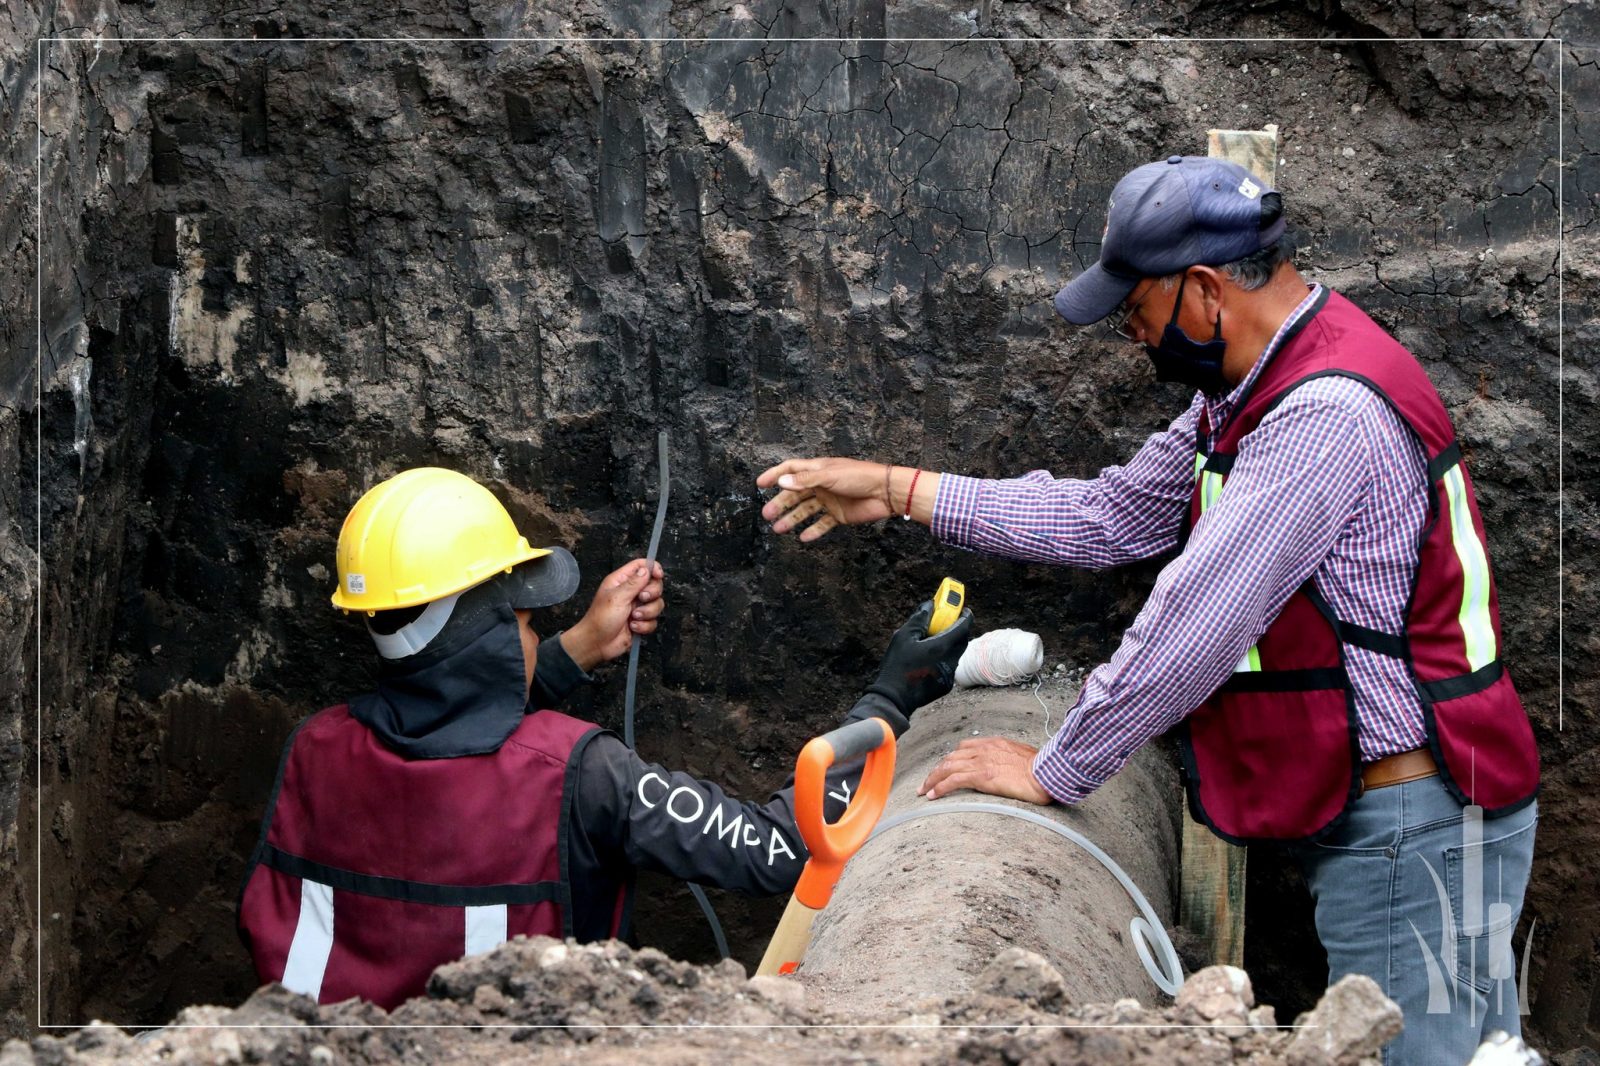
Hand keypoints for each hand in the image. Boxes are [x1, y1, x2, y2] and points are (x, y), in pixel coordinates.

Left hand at [563, 559, 664, 670]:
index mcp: (621, 581)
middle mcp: (631, 592)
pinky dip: (645, 625)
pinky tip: (633, 627)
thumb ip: (633, 583)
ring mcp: (637, 607)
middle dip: (651, 594)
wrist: (597, 644)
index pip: (641, 566)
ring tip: (633, 617)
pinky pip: (654, 620)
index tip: (658, 575)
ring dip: (647, 612)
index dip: (653, 568)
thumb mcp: (617, 597)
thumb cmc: (600, 619)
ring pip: (657, 604)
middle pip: (654, 584)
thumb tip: (647, 569)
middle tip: (640, 599)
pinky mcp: (641, 621)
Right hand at [757, 457, 896, 540]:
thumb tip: (782, 482)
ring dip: (792, 518)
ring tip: (779, 528)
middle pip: (795, 494)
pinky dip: (813, 530)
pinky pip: (822, 523)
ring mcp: (830, 500)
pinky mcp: (839, 514)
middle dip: (780, 503)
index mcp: (818, 470)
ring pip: (806, 510)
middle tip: (767, 514)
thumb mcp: (830, 475)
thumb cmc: (861, 476)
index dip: (775, 475)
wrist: (885, 492)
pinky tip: (803, 538)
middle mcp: (821, 484)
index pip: (791, 470)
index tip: (760, 484)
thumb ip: (806, 480)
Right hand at [865, 601, 973, 715]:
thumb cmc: (897, 665)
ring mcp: (949, 675)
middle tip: (948, 623)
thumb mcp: (903, 636)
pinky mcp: (946, 685)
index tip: (962, 609)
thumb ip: (920, 619)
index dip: (965, 616)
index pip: (964, 627)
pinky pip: (949, 666)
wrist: (894, 698)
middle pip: (962, 641)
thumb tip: (930, 606)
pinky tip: (928, 660)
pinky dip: (943, 659)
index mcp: (942, 647)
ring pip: (956, 654)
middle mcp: (950, 661)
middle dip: (959, 630)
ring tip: (933, 641)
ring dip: (950, 645)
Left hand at [918, 737, 1052, 803]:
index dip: (952, 758)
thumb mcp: (1025, 757)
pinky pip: (953, 780)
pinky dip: (940, 787)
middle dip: (937, 769)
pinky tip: (932, 796)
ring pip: (947, 767)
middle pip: (952, 756)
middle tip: (926, 782)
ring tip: (923, 791)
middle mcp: (984, 749)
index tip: (945, 768)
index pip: (965, 746)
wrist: (1048, 773)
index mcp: (995, 743)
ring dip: (932, 779)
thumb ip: (1012, 759)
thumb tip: (1011, 768)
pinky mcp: (981, 776)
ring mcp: (981, 761)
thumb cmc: (1043, 769)